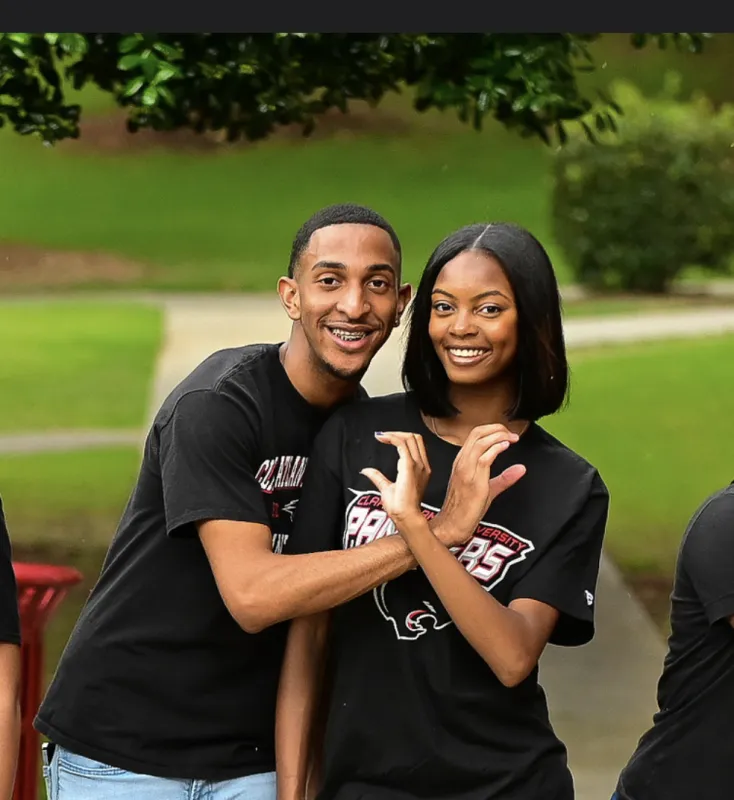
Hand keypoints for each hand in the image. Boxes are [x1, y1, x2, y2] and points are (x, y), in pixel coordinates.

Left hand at [360, 432, 430, 525]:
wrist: (406, 517)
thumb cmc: (400, 507)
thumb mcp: (387, 489)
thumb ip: (378, 477)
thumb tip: (366, 470)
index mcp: (421, 469)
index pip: (416, 445)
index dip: (402, 437)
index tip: (386, 438)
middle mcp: (422, 465)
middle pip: (415, 438)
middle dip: (398, 433)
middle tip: (383, 435)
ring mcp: (418, 465)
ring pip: (410, 438)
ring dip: (394, 434)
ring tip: (381, 436)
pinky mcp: (409, 467)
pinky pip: (402, 445)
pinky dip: (392, 438)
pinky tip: (381, 438)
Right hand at [431, 424, 525, 547]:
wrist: (452, 525)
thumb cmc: (465, 509)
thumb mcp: (488, 489)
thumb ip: (504, 477)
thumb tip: (521, 468)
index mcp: (462, 461)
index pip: (475, 435)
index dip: (493, 430)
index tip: (508, 434)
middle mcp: (461, 462)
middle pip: (477, 433)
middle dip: (497, 428)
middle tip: (512, 433)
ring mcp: (465, 470)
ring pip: (480, 441)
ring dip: (499, 436)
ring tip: (512, 438)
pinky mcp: (472, 480)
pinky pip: (484, 457)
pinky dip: (496, 448)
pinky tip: (506, 446)